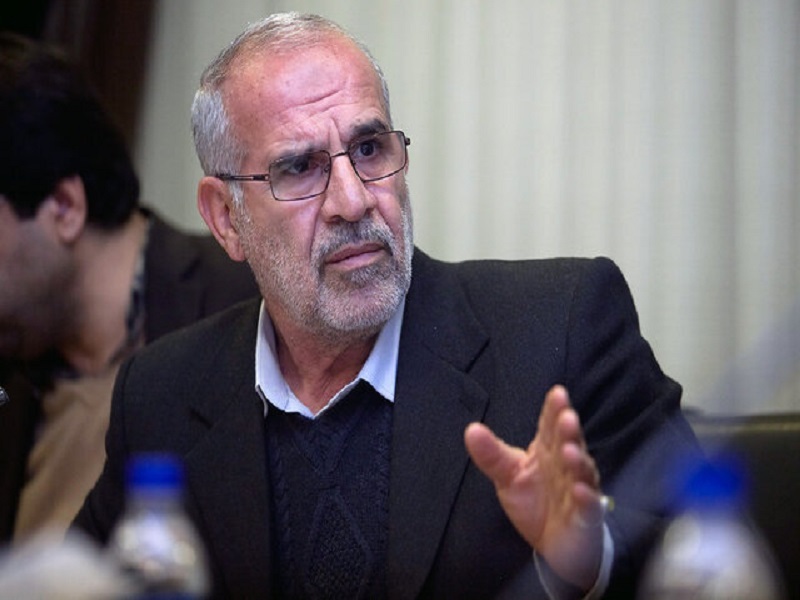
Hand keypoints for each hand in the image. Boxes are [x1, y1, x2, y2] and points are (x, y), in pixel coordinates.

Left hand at [464, 385, 605, 590]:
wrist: (553, 542)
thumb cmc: (534, 500)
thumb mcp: (508, 476)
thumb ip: (491, 455)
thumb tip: (471, 429)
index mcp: (548, 449)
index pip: (551, 425)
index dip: (554, 410)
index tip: (557, 393)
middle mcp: (567, 464)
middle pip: (570, 443)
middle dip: (569, 431)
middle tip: (566, 417)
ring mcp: (579, 488)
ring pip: (582, 471)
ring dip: (578, 461)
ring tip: (569, 452)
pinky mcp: (586, 516)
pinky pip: (589, 506)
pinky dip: (586, 498)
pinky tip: (580, 491)